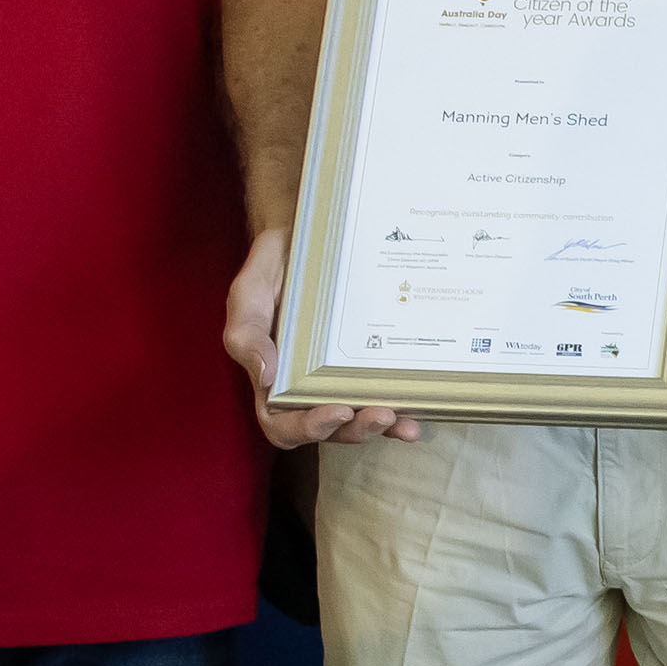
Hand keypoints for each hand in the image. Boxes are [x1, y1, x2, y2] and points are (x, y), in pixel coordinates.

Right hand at [224, 230, 418, 449]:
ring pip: (359, 418)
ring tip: (405, 422)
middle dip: (356, 430)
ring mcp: (338, 375)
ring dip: (383, 426)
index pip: (282, 422)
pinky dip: (401, 404)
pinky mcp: (366, 360)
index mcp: (272, 377)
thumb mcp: (249, 293)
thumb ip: (248, 333)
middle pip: (329, 428)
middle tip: (381, 414)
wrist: (305, 235)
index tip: (337, 411)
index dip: (308, 428)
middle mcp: (306, 384)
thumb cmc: (272, 266)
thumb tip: (266, 376)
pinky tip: (419, 403)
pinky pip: (382, 389)